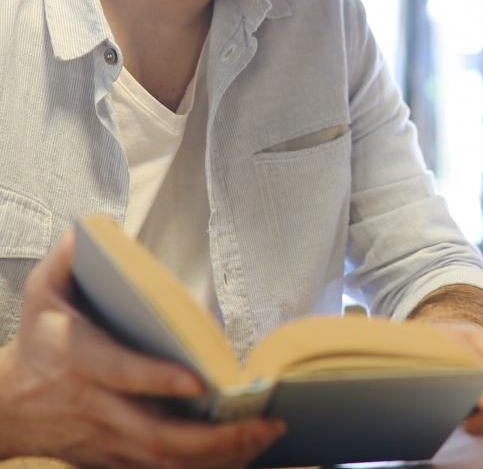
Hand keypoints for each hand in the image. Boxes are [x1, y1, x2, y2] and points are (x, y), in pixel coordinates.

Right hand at [0, 230, 284, 468]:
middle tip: (261, 421)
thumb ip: (67, 259)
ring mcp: (108, 440)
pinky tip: (242, 454)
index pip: (122, 373)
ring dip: (219, 454)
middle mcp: (99, 408)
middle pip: (156, 434)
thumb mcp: (42, 293)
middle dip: (212, 436)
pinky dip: (204, 467)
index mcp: (83, 362)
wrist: (5, 406)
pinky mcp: (115, 458)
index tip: (197, 379)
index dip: (158, 380)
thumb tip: (90, 228)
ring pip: (165, 461)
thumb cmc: (37, 342)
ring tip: (265, 434)